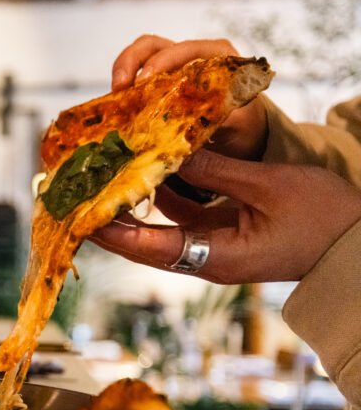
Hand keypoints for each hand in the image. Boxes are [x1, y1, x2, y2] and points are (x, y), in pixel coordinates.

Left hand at [89, 150, 360, 283]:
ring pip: (158, 225)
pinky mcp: (220, 232)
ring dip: (132, 200)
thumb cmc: (324, 219)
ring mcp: (211, 246)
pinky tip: (142, 165)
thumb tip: (170, 151)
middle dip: (110, 214)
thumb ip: (216, 169)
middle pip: (143, 238)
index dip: (109, 229)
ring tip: (100, 173)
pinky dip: (161, 191)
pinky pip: (180, 213)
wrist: (358, 243)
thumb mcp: (268, 186)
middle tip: (78, 189)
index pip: (147, 246)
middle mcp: (205, 258)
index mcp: (214, 258)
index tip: (77, 213)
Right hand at [111, 34, 268, 160]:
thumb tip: (187, 133)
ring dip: (123, 71)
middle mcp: (192, 57)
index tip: (145, 82)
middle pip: (154, 46)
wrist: (243, 138)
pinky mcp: (156, 84)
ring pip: (141, 55)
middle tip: (121, 87)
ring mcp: (172, 68)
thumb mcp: (238, 125)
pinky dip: (124, 89)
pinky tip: (117, 106)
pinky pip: (135, 76)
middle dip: (132, 62)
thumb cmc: (244, 128)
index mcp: (218, 58)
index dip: (162, 62)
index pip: (185, 49)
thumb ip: (217, 122)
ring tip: (115, 95)